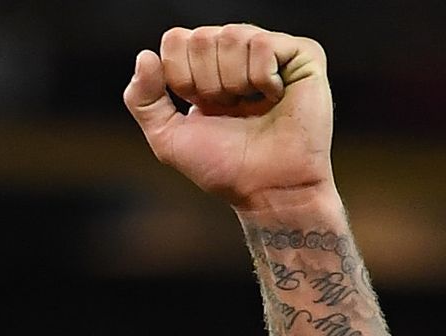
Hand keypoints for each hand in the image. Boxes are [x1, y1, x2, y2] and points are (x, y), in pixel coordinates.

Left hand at [122, 24, 335, 215]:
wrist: (267, 189)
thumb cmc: (224, 166)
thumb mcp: (168, 138)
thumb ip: (142, 99)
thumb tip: (145, 55)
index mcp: (205, 63)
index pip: (175, 40)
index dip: (181, 79)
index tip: (203, 109)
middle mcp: (236, 49)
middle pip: (201, 38)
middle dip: (208, 84)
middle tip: (231, 111)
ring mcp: (270, 49)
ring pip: (231, 37)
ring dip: (234, 84)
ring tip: (253, 106)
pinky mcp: (303, 54)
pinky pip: (263, 44)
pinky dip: (261, 79)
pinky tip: (275, 97)